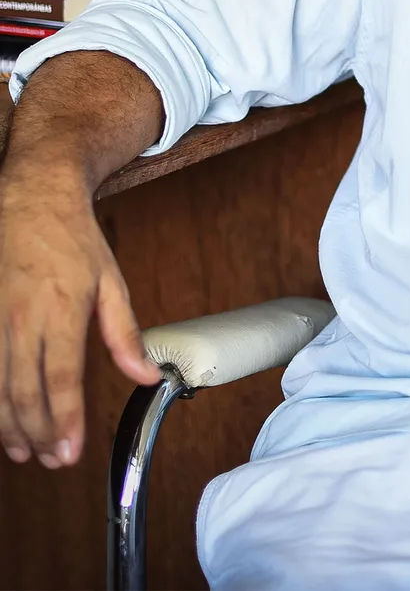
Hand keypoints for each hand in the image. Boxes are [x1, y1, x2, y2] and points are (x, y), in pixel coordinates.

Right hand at [0, 169, 159, 467]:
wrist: (33, 198)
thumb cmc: (74, 239)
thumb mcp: (111, 281)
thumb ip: (125, 334)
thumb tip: (146, 374)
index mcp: (60, 310)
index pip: (60, 379)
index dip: (64, 420)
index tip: (70, 450)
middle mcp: (20, 318)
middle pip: (22, 392)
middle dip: (37, 433)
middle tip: (52, 460)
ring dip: (7, 425)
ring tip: (25, 451)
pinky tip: (0, 418)